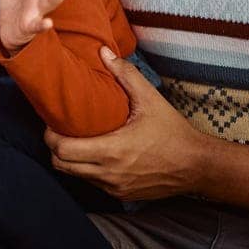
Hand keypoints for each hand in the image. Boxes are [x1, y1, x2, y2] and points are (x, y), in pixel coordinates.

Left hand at [45, 47, 208, 200]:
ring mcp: (115, 188)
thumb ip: (125, 74)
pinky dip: (86, 169)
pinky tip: (93, 153)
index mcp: (112, 150)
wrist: (198, 166)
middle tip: (57, 130)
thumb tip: (103, 52)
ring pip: (75, 176)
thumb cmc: (173, 133)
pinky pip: (92, 183)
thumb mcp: (150, 99)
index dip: (50, 136)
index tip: (51, 122)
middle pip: (61, 165)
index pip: (62, 150)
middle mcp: (109, 173)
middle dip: (54, 148)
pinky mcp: (122, 195)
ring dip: (69, 160)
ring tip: (73, 139)